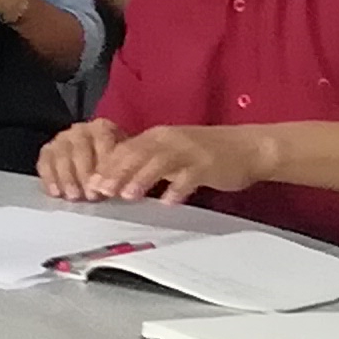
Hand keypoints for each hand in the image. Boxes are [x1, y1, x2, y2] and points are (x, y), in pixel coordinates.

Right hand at [36, 121, 124, 200]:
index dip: (105, 165)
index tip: (107, 186)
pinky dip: (50, 179)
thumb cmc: (111, 165)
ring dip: (67, 178)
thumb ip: (120, 172)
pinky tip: (56, 193)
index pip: (103, 141)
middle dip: (85, 174)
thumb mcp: (122, 164)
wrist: (94, 162)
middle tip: (90, 195)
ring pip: (61, 156)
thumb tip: (118, 188)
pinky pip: (45, 163)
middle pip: (80, 150)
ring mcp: (61, 139)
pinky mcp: (47, 151)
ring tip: (74, 196)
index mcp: (102, 128)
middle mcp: (80, 130)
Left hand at [84, 125, 274, 204]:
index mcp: (159, 136)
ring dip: (142, 178)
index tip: (90, 184)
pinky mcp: (208, 164)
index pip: (126, 148)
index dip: (106, 165)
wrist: (248, 147)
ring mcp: (190, 151)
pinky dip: (179, 188)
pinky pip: (191, 176)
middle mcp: (171, 139)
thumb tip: (117, 180)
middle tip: (100, 191)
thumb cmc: (207, 153)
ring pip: (160, 162)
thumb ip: (147, 162)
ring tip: (126, 195)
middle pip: (138, 153)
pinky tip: (168, 201)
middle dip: (116, 172)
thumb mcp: (172, 153)